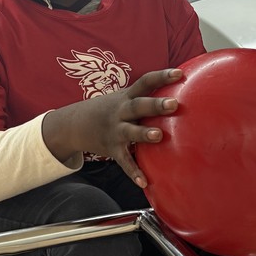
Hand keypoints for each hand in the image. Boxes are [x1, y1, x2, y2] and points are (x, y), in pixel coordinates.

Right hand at [42, 68, 183, 186]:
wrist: (74, 124)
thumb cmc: (111, 110)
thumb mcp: (124, 98)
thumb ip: (147, 95)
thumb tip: (181, 90)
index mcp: (127, 96)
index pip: (145, 82)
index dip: (162, 77)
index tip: (179, 74)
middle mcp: (121, 111)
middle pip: (138, 105)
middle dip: (155, 105)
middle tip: (174, 104)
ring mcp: (115, 130)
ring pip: (130, 131)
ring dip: (143, 133)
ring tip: (159, 135)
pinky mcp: (112, 149)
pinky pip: (124, 161)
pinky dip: (133, 171)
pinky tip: (144, 182)